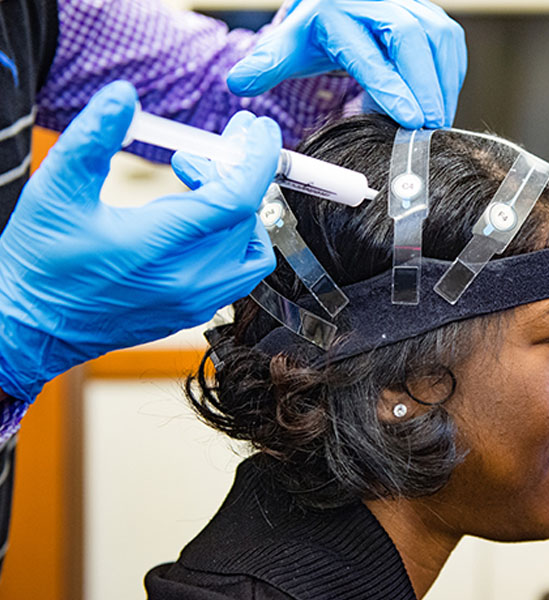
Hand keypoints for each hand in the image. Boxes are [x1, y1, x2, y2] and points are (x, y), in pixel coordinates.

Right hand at [0, 81, 279, 401]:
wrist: (31, 327)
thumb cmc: (41, 261)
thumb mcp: (56, 190)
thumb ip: (93, 138)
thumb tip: (124, 95)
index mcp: (159, 248)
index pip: (237, 199)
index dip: (256, 158)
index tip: (258, 128)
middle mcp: (188, 282)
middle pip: (244, 216)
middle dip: (232, 173)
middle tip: (196, 153)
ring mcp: (195, 303)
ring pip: (250, 248)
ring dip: (235, 208)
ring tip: (194, 185)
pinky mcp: (194, 313)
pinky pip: (238, 272)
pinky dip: (232, 238)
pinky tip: (196, 220)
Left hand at [226, 0, 465, 128]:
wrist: (340, 5)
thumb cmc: (315, 33)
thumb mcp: (287, 48)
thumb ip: (265, 66)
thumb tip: (238, 83)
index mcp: (337, 12)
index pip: (370, 53)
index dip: (392, 87)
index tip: (409, 120)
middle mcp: (379, 3)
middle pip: (414, 40)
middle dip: (426, 87)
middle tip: (429, 129)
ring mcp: (412, 5)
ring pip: (440, 41)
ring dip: (441, 86)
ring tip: (435, 124)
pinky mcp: (433, 17)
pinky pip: (451, 47)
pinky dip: (449, 79)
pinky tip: (438, 104)